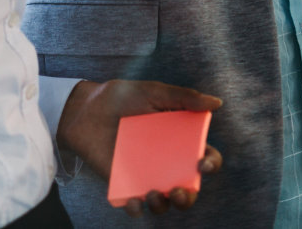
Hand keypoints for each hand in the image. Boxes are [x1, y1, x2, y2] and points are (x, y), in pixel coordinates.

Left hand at [55, 79, 222, 215]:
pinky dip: (136, 209)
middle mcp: (166, 162)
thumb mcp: (153, 92)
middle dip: (189, 197)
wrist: (84, 107)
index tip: (202, 164)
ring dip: (164, 205)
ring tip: (154, 194)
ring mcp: (145, 174)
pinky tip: (134, 201)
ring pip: (164, 202)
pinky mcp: (123, 183)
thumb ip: (183, 97)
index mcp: (179, 141)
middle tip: (180, 191)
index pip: (204, 158)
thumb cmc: (121, 97)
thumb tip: (217, 103)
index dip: (210, 164)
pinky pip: (135, 205)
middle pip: (188, 188)